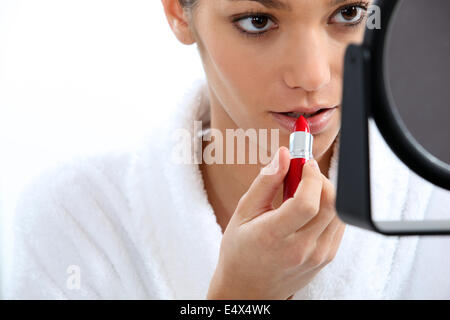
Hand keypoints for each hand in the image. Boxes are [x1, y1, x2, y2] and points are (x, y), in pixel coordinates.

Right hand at [207, 147, 345, 299]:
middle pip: (330, 204)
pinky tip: (309, 208)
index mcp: (274, 236)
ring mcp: (317, 256)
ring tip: (304, 191)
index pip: (307, 203)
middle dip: (320, 179)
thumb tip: (284, 155)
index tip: (304, 162)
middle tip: (304, 172)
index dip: (311, 176)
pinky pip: (338, 224)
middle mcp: (301, 249)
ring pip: (338, 212)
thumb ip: (266, 181)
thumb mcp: (244, 212)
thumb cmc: (241, 250)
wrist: (248, 288)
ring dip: (326, 192)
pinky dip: (328, 208)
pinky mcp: (326, 258)